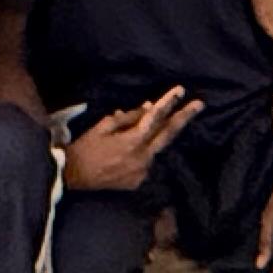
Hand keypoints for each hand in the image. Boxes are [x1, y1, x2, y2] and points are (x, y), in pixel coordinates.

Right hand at [62, 89, 198, 193]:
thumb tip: (148, 107)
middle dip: (184, 117)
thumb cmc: (86, 147)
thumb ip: (128, 117)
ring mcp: (142, 172)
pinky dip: (145, 152)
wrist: (72, 176)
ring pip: (157, 149)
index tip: (180, 90)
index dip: (168, 102)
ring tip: (163, 124)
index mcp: (133, 141)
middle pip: (168, 134)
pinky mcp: (138, 182)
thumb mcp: (104, 126)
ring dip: (159, 136)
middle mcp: (143, 158)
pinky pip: (147, 162)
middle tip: (199, 104)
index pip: (155, 118)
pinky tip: (134, 150)